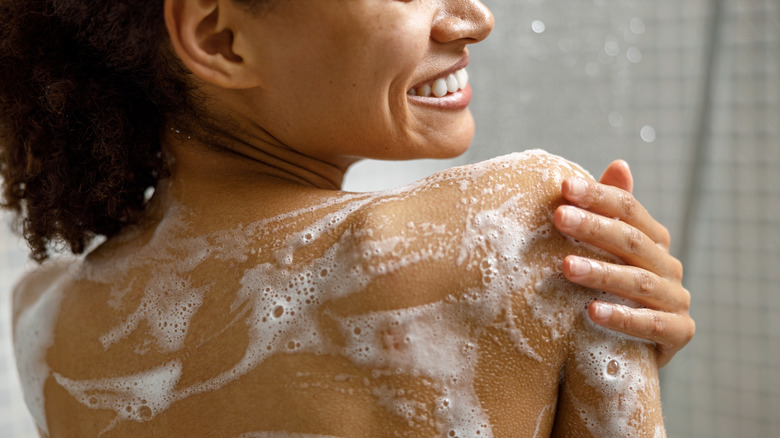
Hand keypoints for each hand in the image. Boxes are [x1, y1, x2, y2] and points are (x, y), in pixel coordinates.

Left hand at [554, 160, 693, 367]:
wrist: (630, 348)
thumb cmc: (613, 291)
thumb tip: (619, 164)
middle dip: (594, 227)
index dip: (598, 196)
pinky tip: (591, 312)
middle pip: (631, 241)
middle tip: (559, 217)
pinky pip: (651, 325)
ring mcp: (677, 300)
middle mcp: (669, 266)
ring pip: (638, 282)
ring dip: (601, 273)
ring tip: (567, 267)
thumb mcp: (610, 252)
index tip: (564, 187)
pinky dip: (622, 317)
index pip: (628, 209)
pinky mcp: (679, 333)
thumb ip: (611, 213)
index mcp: (653, 240)